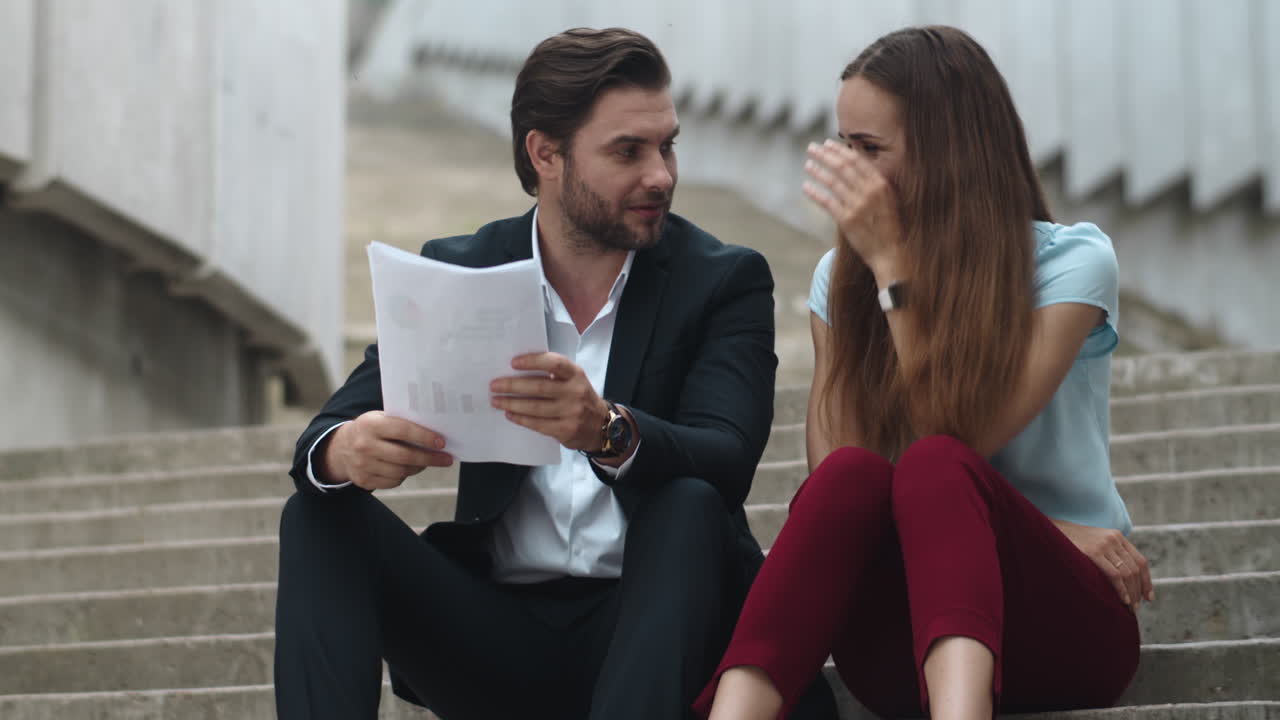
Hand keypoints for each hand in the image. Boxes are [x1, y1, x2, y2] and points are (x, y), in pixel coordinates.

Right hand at [321, 411, 452, 490]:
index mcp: (371, 424)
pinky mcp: (363, 480)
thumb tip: (435, 433)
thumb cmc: (371, 430)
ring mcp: (362, 465)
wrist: (341, 447)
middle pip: (405, 456)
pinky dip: (404, 476)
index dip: (425, 437)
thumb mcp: (381, 419)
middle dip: (430, 458)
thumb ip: (402, 423)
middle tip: (447, 459)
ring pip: (401, 471)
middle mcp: (364, 445)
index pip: (403, 430)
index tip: (442, 442)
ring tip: (427, 461)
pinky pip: (393, 482)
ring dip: (419, 467)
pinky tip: (408, 468)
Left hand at [489, 352, 607, 451]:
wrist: (601, 425)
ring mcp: (571, 412)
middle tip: (494, 385)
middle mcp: (575, 392)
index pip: (554, 363)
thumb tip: (518, 371)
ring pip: (535, 408)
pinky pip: (537, 424)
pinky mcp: (566, 430)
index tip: (513, 363)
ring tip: (496, 401)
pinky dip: (521, 419)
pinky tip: (510, 414)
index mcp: (575, 374)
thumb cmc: (580, 398)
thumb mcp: (574, 380)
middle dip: (513, 386)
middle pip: (539, 387)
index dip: (533, 361)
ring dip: (512, 404)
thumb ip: (553, 374)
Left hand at [802, 139, 903, 277]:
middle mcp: (870, 192)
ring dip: (818, 170)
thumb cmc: (888, 225)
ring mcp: (858, 206)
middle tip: (812, 148)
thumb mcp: (887, 198)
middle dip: (825, 155)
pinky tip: (806, 186)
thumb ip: (873, 181)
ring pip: (833, 182)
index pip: (857, 160)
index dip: (840, 150)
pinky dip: (815, 193)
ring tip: (807, 164)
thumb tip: (855, 162)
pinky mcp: (847, 220)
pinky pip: (827, 202)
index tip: (827, 144)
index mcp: (881, 184)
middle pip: (842, 167)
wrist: (890, 252)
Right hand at [1052, 518, 1153, 610]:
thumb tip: (1124, 579)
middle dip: (1138, 591)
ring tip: (1130, 607)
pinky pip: (1114, 574)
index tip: (1148, 597)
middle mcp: (1114, 539)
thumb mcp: (1095, 543)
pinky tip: (1123, 600)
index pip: (1141, 561)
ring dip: (1131, 593)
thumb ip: (1110, 554)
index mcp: (1117, 536)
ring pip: (1127, 573)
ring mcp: (1104, 545)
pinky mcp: (1093, 552)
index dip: (1147, 581)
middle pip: (1135, 569)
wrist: (1052, 531)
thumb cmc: (1072, 542)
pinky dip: (1121, 589)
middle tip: (1137, 607)